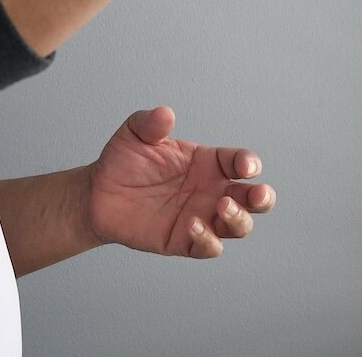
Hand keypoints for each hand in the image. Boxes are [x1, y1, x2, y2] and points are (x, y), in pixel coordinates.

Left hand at [86, 107, 274, 259]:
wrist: (98, 194)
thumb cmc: (123, 161)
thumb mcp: (134, 134)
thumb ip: (150, 123)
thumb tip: (165, 114)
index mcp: (207, 163)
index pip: (239, 162)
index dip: (248, 163)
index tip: (245, 166)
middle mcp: (211, 191)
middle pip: (253, 199)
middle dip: (262, 197)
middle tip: (257, 194)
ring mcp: (202, 217)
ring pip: (239, 226)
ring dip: (239, 219)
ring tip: (221, 207)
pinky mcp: (185, 241)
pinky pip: (209, 247)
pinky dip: (208, 240)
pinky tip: (193, 226)